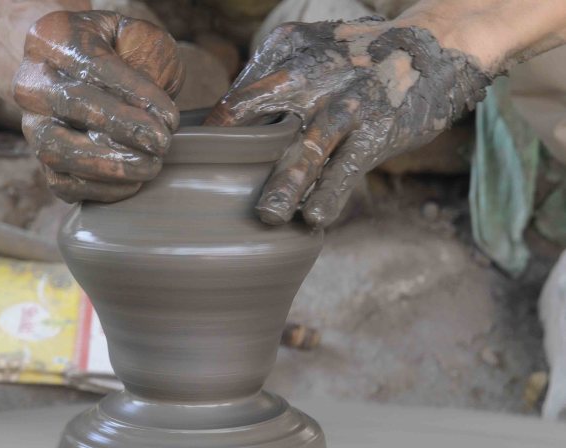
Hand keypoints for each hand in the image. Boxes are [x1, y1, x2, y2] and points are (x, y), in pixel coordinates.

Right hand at [13, 11, 183, 202]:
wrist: (82, 74)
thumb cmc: (118, 53)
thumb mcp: (138, 37)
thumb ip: (147, 59)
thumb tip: (150, 109)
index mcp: (51, 37)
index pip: (92, 64)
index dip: (134, 93)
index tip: (170, 118)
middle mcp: (31, 81)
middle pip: (70, 104)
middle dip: (122, 127)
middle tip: (162, 144)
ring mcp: (31, 124)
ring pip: (57, 150)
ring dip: (109, 164)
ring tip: (150, 167)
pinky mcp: (41, 161)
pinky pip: (62, 183)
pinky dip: (100, 189)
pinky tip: (133, 184)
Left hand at [206, 18, 491, 226]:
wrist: (434, 48)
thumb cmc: (357, 60)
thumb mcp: (311, 52)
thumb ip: (271, 79)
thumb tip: (225, 122)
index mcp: (289, 54)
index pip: (238, 96)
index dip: (215, 131)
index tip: (195, 162)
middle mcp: (314, 74)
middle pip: (261, 115)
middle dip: (232, 152)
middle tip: (207, 186)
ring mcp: (346, 103)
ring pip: (308, 147)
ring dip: (286, 185)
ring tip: (269, 217)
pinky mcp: (378, 130)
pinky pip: (349, 167)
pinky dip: (331, 193)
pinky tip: (316, 218)